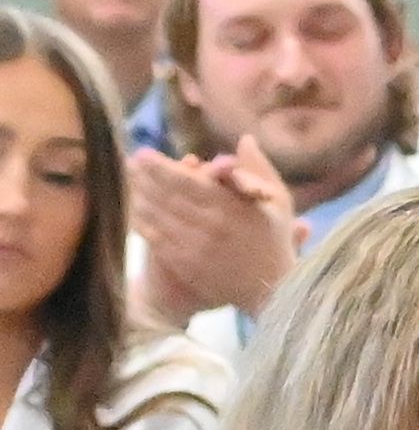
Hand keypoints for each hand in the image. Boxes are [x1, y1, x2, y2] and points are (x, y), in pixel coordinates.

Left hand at [126, 139, 299, 322]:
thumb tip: (245, 138)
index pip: (188, 181)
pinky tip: (133, 210)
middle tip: (128, 162)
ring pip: (158, 216)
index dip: (162, 167)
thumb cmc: (275, 242)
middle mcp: (212, 226)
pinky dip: (142, 223)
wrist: (273, 291)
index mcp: (232, 207)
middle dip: (144, 177)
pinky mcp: (186, 265)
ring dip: (139, 196)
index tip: (144, 153)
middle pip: (167, 196)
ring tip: (128, 181)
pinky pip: (156, 239)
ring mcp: (196, 247)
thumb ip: (259, 170)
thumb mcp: (279, 203)